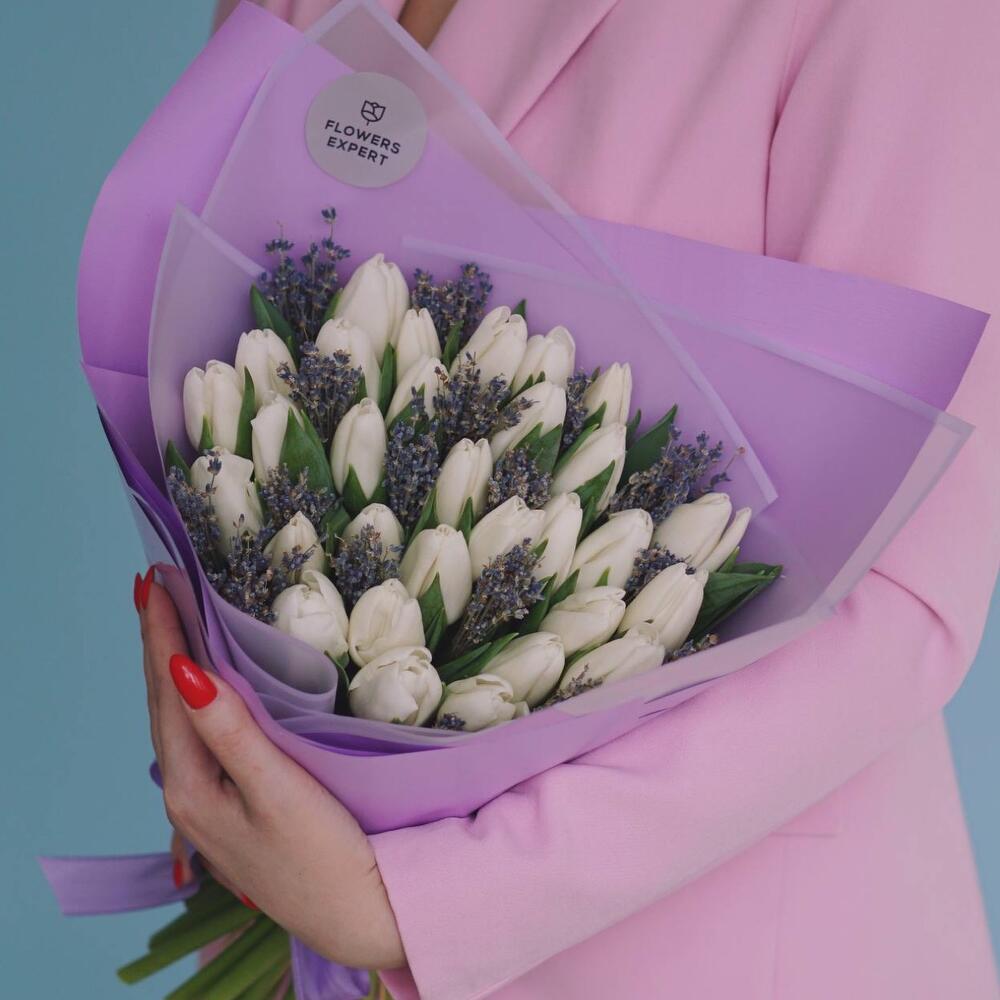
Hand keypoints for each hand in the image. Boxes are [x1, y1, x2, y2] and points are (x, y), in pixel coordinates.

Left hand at [137, 570, 405, 970]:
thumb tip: (183, 670)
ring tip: (166, 627)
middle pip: (162, 706)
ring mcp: (206, 808)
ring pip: (177, 724)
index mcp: (191, 788)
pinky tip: (199, 692)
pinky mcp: (230, 811)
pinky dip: (191, 701)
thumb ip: (229, 732)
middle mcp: (186, 797)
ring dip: (169, 671)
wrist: (360, 917)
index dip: (162, 635)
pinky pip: (197, 740)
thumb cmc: (326, 855)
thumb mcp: (277, 791)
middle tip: (152, 588)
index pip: (168, 693)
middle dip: (155, 645)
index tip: (157, 580)